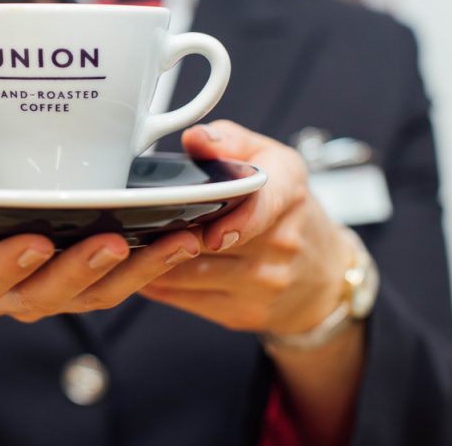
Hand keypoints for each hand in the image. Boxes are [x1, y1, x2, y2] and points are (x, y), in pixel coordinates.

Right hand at [0, 175, 201, 322]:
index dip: (8, 266)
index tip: (32, 239)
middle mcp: (13, 293)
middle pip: (51, 293)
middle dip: (82, 271)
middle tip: (111, 242)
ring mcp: (54, 287)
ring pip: (100, 292)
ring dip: (141, 270)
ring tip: (179, 239)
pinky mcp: (86, 276)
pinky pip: (126, 278)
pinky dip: (159, 260)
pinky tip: (192, 231)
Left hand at [140, 120, 351, 335]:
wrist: (325, 273)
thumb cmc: (287, 209)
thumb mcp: (272, 161)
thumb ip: (230, 141)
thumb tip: (196, 138)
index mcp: (289, 192)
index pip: (263, 206)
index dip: (235, 220)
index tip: (212, 232)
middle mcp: (282, 242)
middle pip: (212, 242)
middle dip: (168, 231)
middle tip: (129, 221)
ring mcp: (265, 284)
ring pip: (191, 274)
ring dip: (154, 259)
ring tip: (126, 242)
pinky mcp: (244, 313)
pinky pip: (186, 299)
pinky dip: (158, 283)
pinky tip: (141, 268)